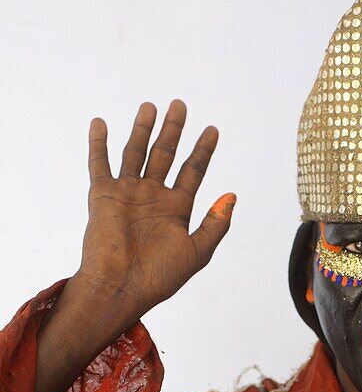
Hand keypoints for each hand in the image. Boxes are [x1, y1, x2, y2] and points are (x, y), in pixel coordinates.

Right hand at [72, 99, 234, 340]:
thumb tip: (232, 196)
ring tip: (150, 106)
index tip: (213, 130)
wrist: (121, 287)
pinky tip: (100, 122)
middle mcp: (152, 197)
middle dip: (173, 130)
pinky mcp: (103, 195)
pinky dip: (98, 144)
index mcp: (176, 209)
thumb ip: (215, 224)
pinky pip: (99, 164)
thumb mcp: (197, 252)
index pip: (192, 171)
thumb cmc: (159, 276)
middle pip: (165, 154)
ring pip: (136, 152)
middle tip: (180, 104)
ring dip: (142, 129)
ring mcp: (128, 194)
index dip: (203, 151)